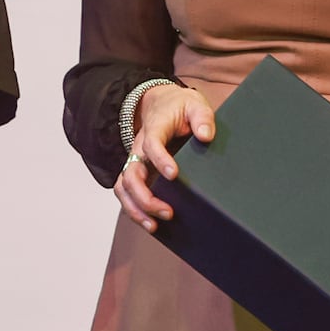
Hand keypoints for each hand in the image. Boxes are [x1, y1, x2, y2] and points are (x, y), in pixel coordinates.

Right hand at [115, 84, 215, 233]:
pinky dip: (134, 211)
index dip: (160, 160)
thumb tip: (205, 135)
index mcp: (154, 129)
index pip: (151, 144)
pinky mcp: (138, 173)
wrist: (161, 104)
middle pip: (130, 173)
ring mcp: (136, 162)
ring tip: (154, 226)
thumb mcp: (194, 104)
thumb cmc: (178, 108)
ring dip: (136, 208)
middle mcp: (139, 148)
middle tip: (168, 212)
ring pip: (123, 187)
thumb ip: (202, 117)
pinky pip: (126, 193)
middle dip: (145, 196)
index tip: (174, 175)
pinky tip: (150, 224)